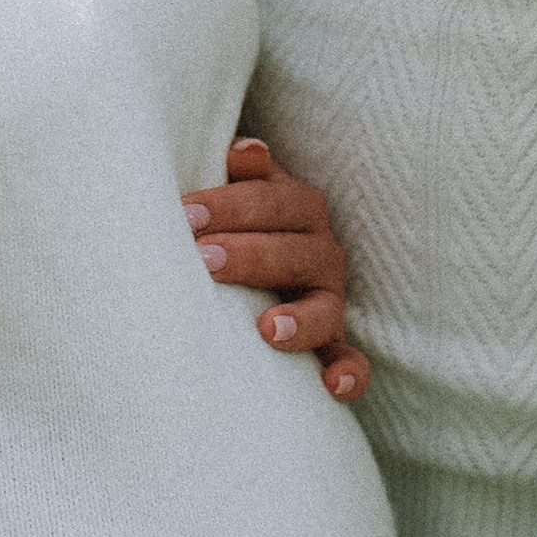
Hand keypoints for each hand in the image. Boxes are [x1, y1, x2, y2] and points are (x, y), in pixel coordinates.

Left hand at [183, 136, 371, 399]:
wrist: (256, 265)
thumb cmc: (235, 224)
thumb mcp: (241, 192)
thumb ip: (243, 174)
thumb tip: (244, 150)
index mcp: (298, 209)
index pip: (272, 201)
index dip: (231, 205)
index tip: (186, 214)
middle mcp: (320, 252)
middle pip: (295, 252)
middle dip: (249, 255)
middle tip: (203, 260)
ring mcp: (329, 300)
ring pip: (325, 308)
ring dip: (300, 319)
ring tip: (267, 329)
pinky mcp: (332, 344)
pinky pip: (351, 360)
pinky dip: (349, 373)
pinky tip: (332, 386)